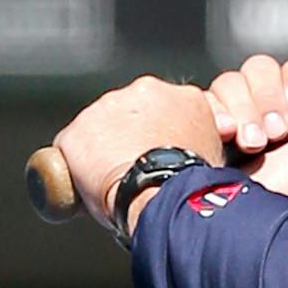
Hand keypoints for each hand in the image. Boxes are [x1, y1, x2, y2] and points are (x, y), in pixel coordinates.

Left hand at [53, 75, 220, 229]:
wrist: (163, 195)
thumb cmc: (192, 184)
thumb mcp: (215, 156)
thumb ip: (200, 142)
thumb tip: (194, 154)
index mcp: (184, 97)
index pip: (168, 110)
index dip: (160, 134)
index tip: (158, 152)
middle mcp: (145, 92)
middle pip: (129, 112)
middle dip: (128, 135)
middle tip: (134, 167)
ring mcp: (106, 107)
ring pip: (98, 127)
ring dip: (102, 148)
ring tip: (114, 180)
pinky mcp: (77, 130)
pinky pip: (72, 147)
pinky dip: (76, 165)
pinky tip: (90, 186)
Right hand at [204, 53, 287, 210]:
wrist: (233, 225)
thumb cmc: (280, 200)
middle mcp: (266, 108)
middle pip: (265, 68)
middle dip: (268, 99)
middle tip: (272, 134)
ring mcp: (232, 112)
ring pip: (233, 79)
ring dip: (243, 110)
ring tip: (247, 143)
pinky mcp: (202, 119)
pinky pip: (205, 95)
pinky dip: (215, 112)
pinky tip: (221, 136)